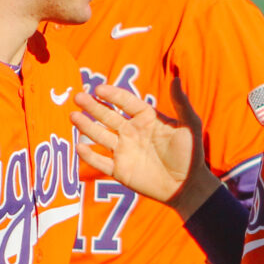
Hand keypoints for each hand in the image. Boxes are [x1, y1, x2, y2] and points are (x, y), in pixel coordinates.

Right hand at [71, 78, 211, 211]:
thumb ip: (181, 103)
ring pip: (100, 136)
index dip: (112, 95)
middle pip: (108, 116)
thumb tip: (175, 78)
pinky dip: (90, 156)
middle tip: (78, 97)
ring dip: (86, 127)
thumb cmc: (191, 154)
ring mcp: (124, 151)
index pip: (125, 102)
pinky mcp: (120, 170)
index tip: (99, 89)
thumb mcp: (189, 125)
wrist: (188, 185)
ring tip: (73, 116)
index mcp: (146, 119)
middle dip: (93, 107)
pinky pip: (101, 162)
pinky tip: (79, 146)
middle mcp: (131, 132)